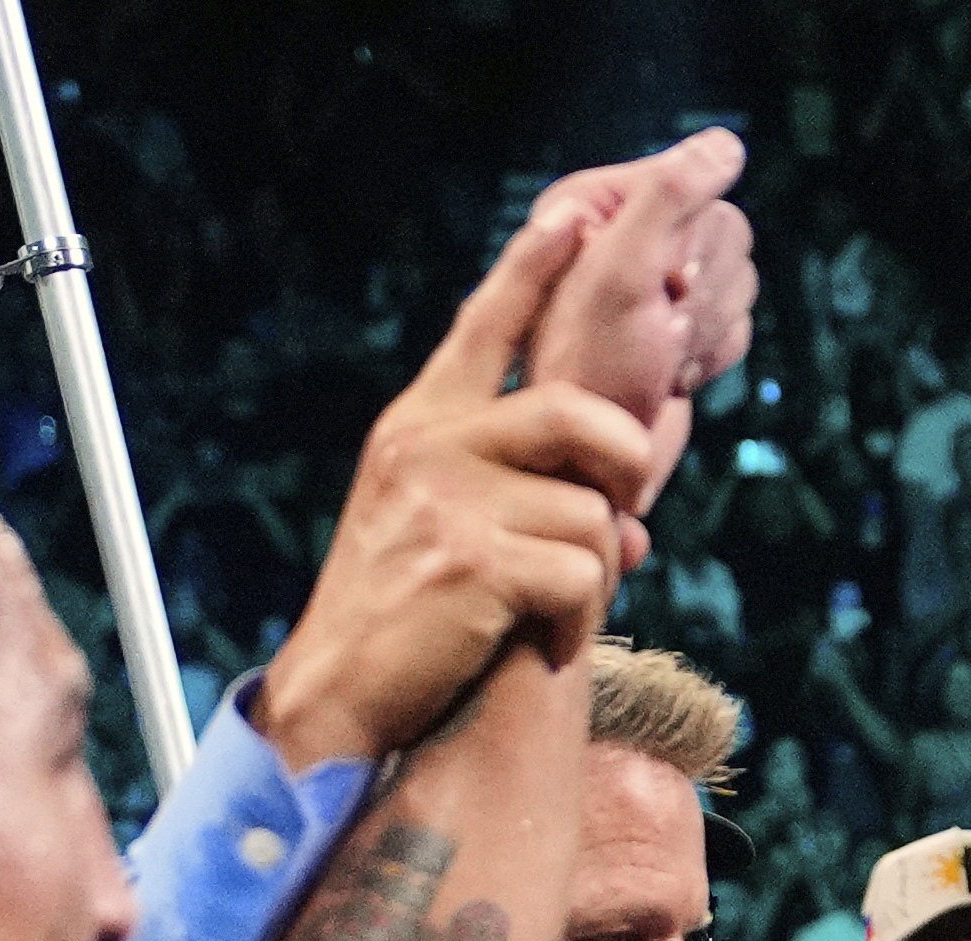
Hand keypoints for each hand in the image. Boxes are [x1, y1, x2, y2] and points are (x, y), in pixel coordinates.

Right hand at [255, 190, 672, 766]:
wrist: (335, 692)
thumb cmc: (402, 615)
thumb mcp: (443, 525)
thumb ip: (523, 496)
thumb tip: (635, 520)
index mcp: (421, 423)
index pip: (485, 325)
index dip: (534, 267)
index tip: (574, 217)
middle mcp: (429, 443)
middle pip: (574, 412)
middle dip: (623, 466)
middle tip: (623, 515)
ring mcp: (446, 499)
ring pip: (590, 514)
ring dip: (592, 574)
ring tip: (552, 610)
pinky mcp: (470, 563)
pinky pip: (581, 575)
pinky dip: (577, 621)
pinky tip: (540, 641)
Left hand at [520, 129, 759, 520]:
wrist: (586, 467)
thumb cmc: (588, 371)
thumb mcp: (622, 273)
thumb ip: (669, 197)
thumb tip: (728, 145)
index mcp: (598, 204)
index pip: (696, 185)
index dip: (692, 245)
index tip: (663, 288)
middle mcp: (626, 237)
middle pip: (727, 234)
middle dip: (703, 295)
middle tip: (662, 332)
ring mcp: (657, 288)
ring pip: (738, 281)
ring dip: (708, 330)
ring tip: (662, 359)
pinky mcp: (678, 332)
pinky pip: (735, 324)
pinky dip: (713, 354)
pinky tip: (672, 375)